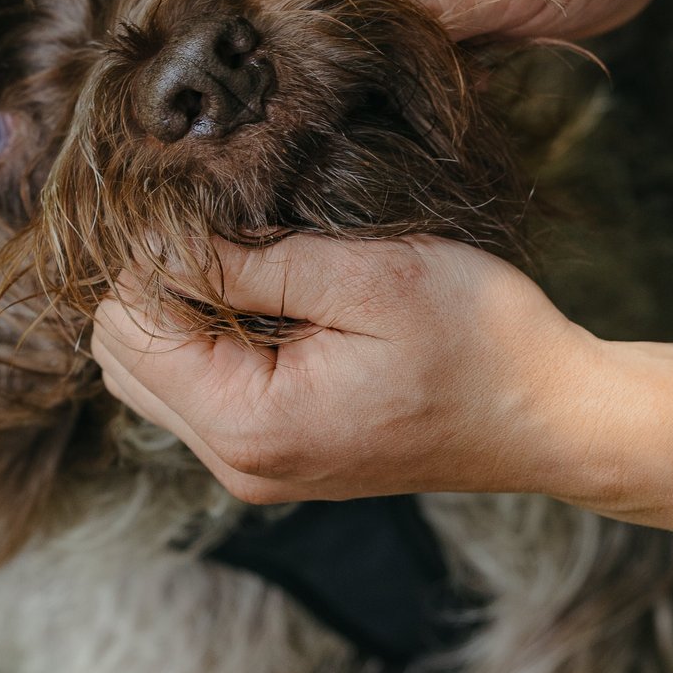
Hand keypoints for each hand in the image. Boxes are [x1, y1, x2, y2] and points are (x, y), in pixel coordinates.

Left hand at [89, 235, 672, 527]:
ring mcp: (250, 467)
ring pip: (149, 373)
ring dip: (182, 310)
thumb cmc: (480, 338)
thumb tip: (154, 235)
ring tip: (256, 261)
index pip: (126, 325)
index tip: (213, 206)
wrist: (552, 417)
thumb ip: (250, 259)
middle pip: (120, 355)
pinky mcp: (271, 455)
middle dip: (157, 282)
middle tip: (231, 228)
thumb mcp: (370, 275)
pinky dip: (211, 338)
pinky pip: (196, 389)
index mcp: (249, 424)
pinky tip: (270, 298)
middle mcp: (234, 463)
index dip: (154, 253)